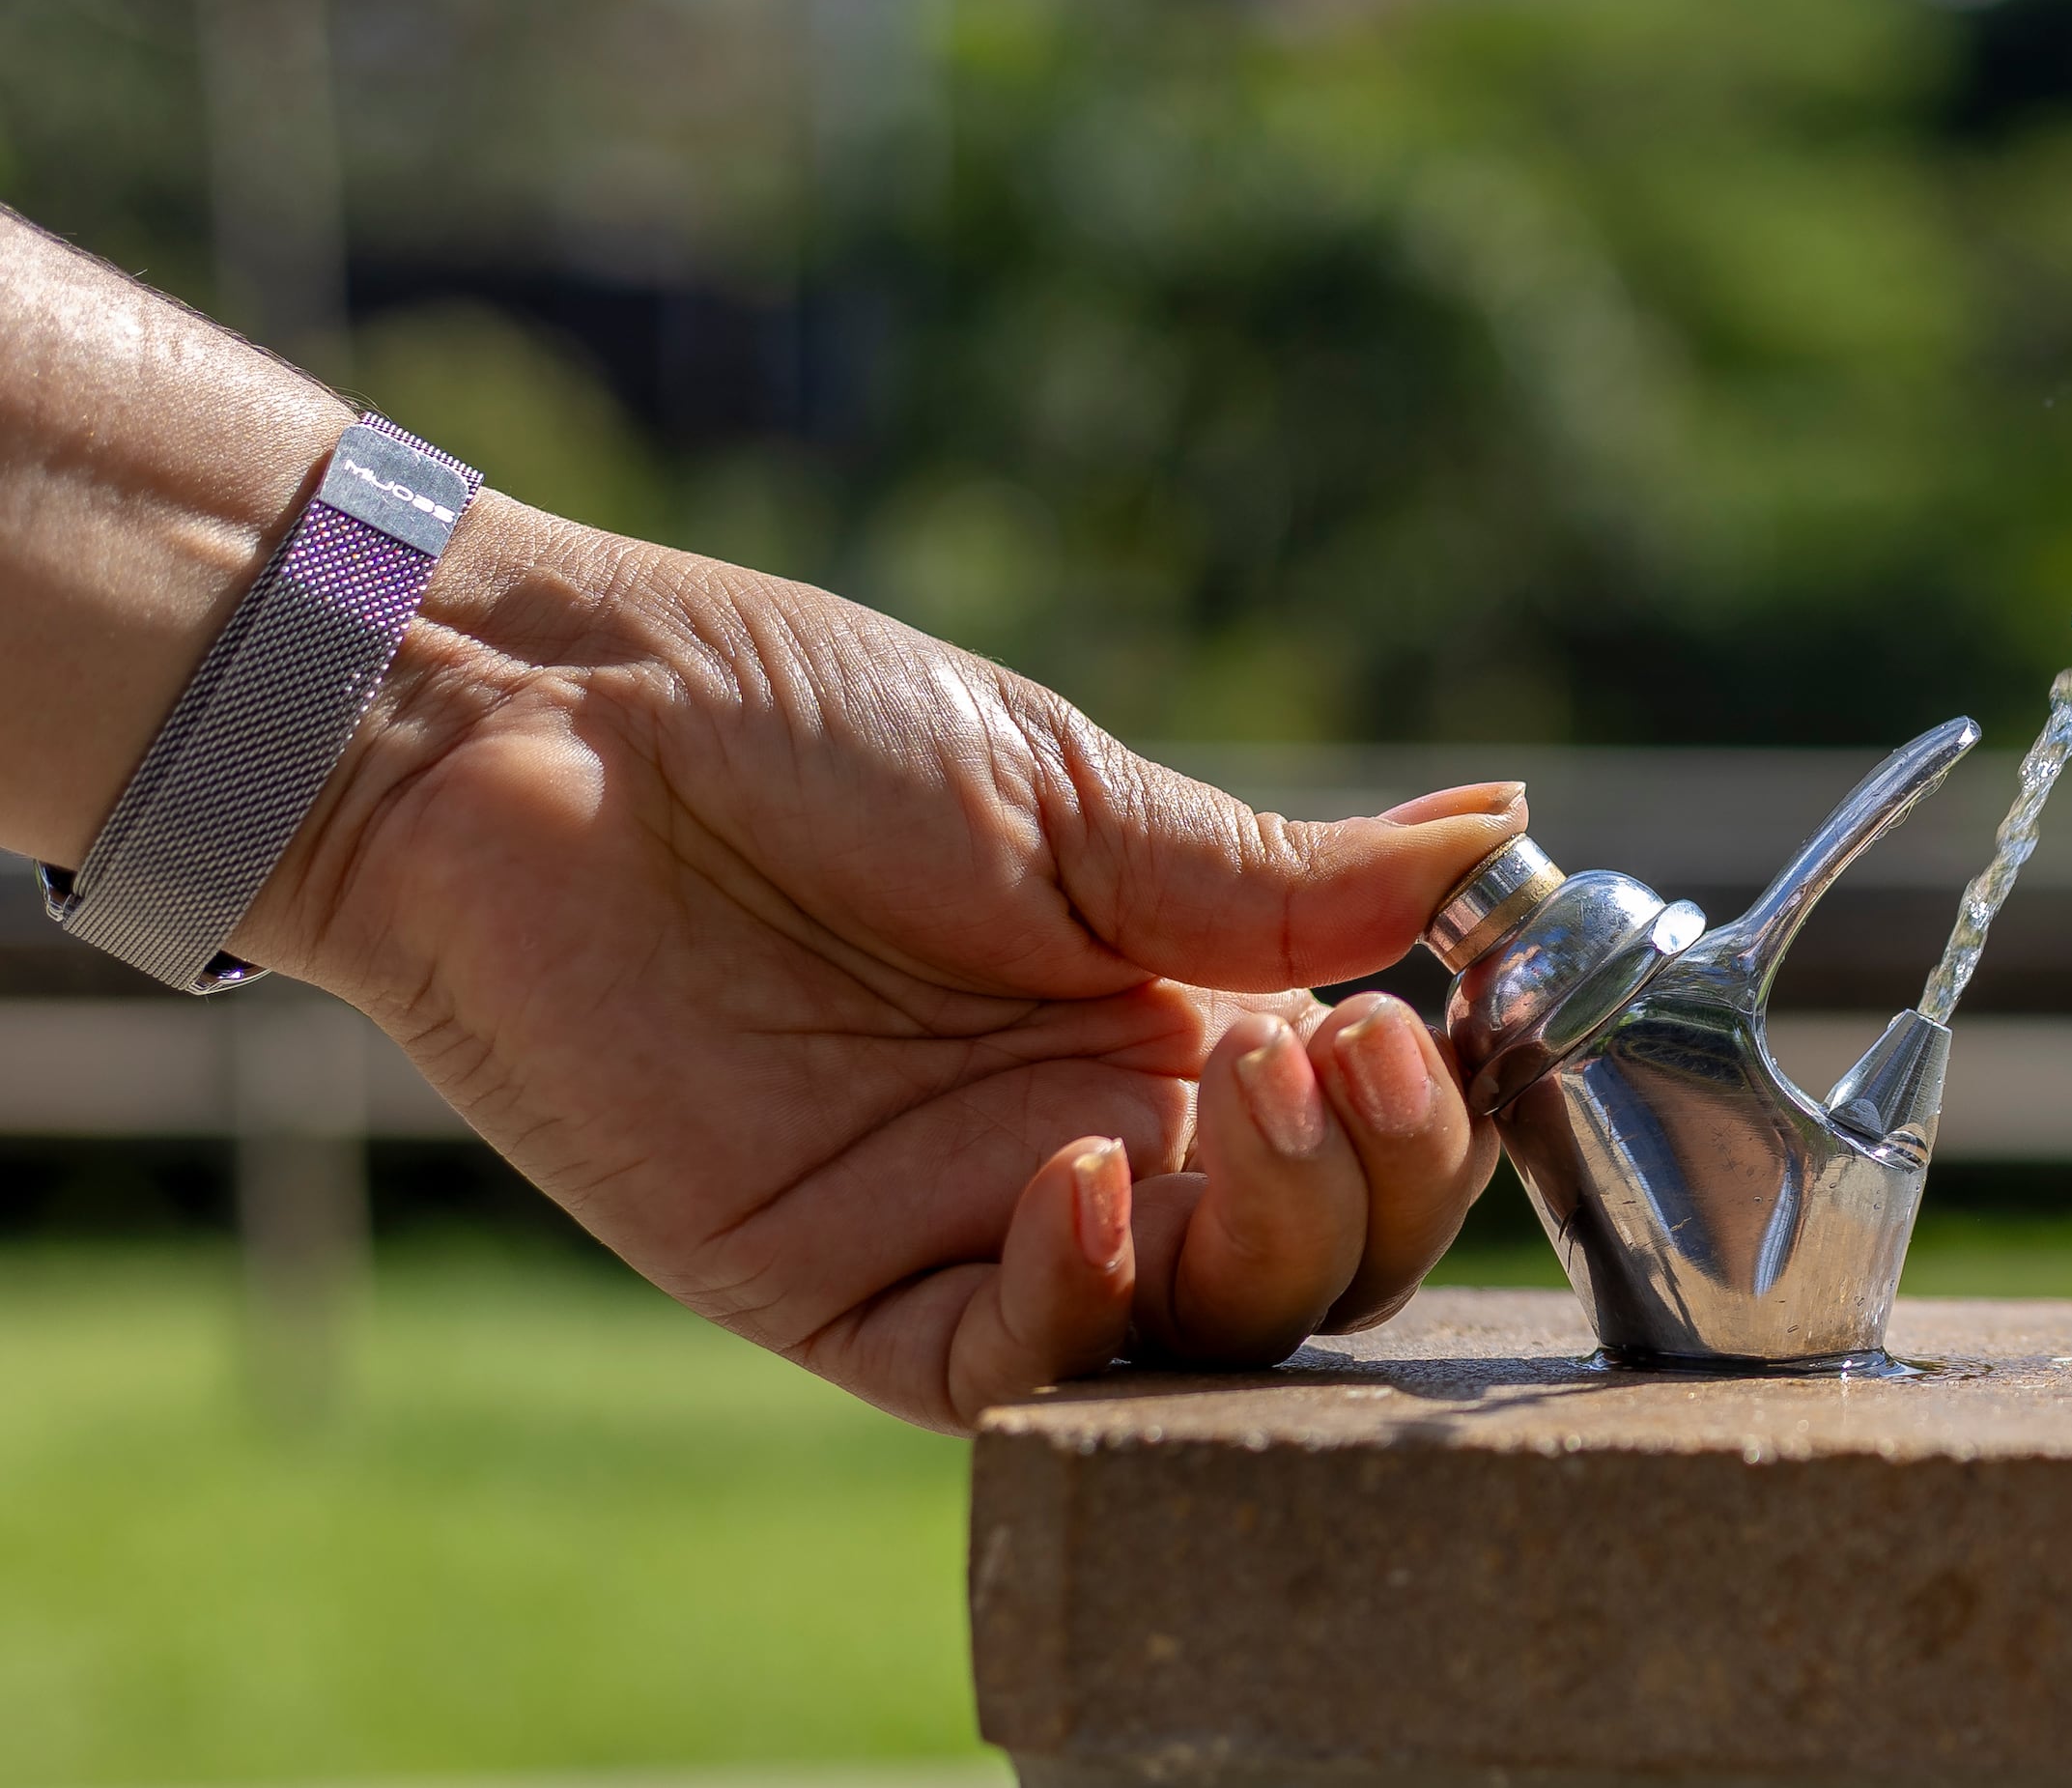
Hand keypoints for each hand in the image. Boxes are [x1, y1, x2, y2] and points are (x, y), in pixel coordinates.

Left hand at [231, 495, 1518, 1432]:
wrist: (545, 732)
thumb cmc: (798, 724)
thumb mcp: (1073, 795)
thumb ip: (1279, 872)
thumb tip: (1502, 835)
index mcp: (1176, 1021)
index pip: (1364, 1147)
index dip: (1423, 1121)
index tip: (1416, 1026)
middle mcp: (1103, 1144)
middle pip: (1308, 1267)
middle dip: (1366, 1188)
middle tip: (1332, 1065)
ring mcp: (980, 1228)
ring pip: (1191, 1338)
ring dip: (1256, 1244)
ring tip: (1234, 1102)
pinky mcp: (847, 1294)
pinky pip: (1010, 1371)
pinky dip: (1084, 1302)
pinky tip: (1091, 1181)